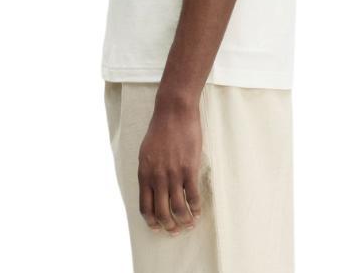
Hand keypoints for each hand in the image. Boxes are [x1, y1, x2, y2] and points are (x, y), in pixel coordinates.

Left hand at [137, 93, 202, 234]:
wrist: (174, 111)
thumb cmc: (160, 129)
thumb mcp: (146, 152)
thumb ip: (148, 172)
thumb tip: (151, 189)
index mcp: (144, 174)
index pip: (145, 207)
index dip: (152, 222)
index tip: (158, 228)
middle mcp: (157, 178)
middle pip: (162, 213)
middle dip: (169, 226)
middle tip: (175, 230)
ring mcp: (174, 174)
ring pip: (178, 209)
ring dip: (184, 221)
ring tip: (189, 224)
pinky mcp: (190, 169)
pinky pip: (193, 196)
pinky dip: (196, 208)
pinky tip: (198, 211)